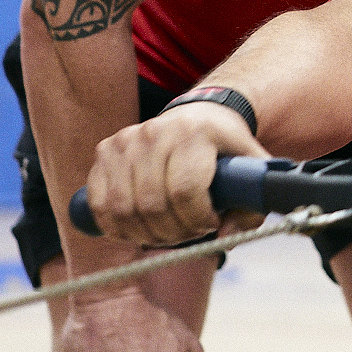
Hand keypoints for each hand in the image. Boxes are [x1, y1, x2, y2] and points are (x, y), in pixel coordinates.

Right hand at [85, 102, 269, 247]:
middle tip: (190, 232)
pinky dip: (117, 227)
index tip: (211, 222)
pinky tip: (140, 227)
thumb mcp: (250, 166)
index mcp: (194, 132)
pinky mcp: (105, 151)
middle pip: (153, 205)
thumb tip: (225, 236)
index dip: (198, 218)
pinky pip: (100, 204)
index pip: (185, 190)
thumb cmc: (224, 148)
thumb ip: (251, 202)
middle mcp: (155, 132)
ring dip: (146, 234)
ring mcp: (126, 140)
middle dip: (174, 232)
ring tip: (168, 231)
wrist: (196, 115)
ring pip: (124, 209)